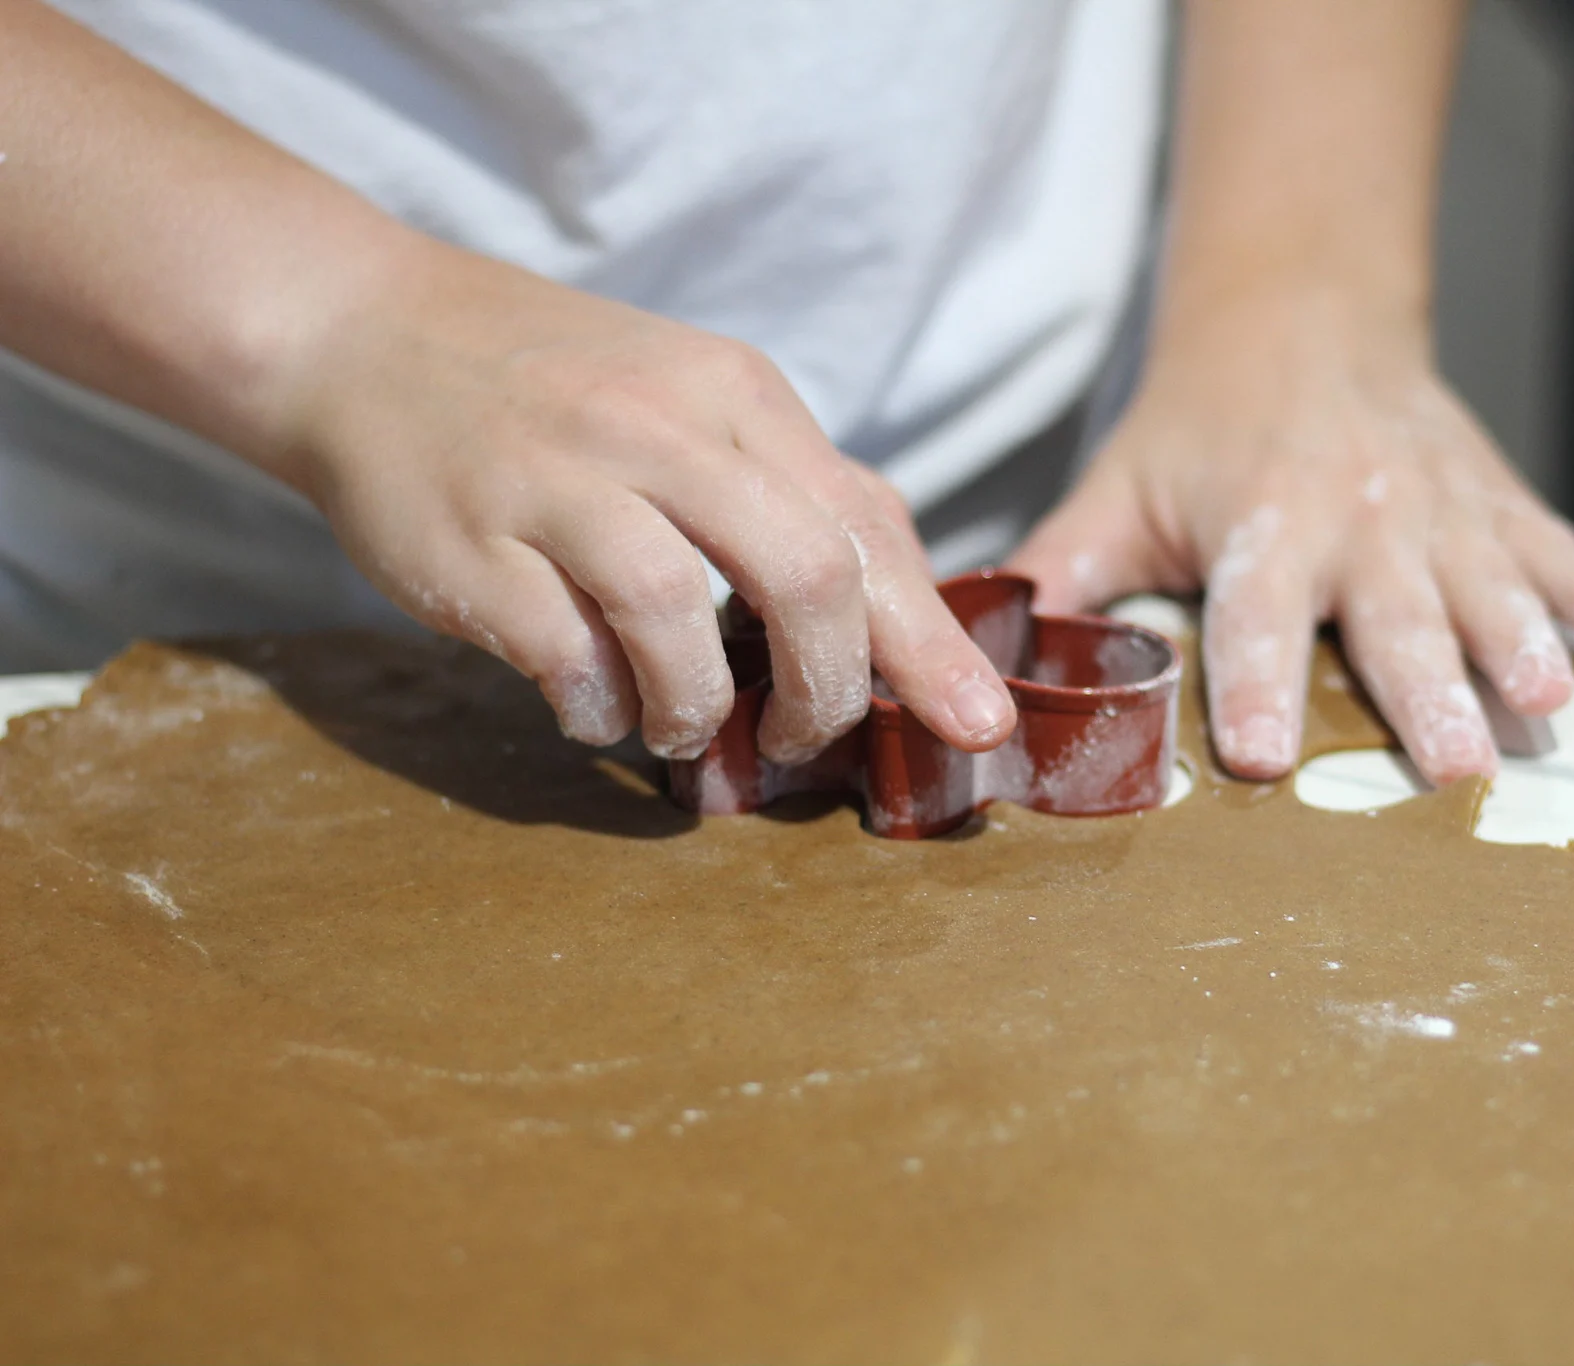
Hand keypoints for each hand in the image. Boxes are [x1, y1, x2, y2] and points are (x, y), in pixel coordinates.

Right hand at [272, 241, 1016, 761]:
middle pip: (805, 574)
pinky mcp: (470, 542)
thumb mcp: (694, 397)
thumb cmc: (556, 388)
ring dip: (700, 709)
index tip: (977, 725)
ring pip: (679, 617)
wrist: (362, 333)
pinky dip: (599, 708)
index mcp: (734, 394)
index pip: (867, 527)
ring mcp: (558, 480)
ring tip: (683, 730)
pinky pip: (565, 655)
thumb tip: (907, 596)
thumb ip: (797, 488)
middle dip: (829, 688)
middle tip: (801, 738)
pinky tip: (598, 708)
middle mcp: (658, 426)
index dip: (930, 643)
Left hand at [1009, 293, 1573, 785]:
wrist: (1300, 310)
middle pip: (1394, 616)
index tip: (1265, 754)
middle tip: (1457, 766)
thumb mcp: (1118, 492)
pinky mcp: (1494, 494)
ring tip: (1554, 703)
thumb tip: (980, 669)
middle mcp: (1358, 515)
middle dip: (1428, 690)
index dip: (1260, 683)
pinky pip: (1553, 545)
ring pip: (1488, 582)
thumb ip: (1063, 580)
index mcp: (1261, 522)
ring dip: (1523, 642)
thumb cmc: (1198, 426)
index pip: (1255, 616)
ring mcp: (1438, 505)